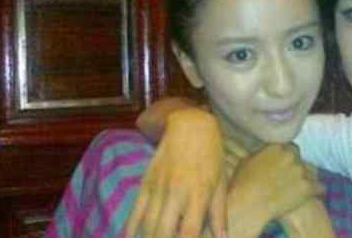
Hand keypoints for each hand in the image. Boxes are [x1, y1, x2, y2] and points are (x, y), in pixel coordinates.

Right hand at [125, 107, 225, 237]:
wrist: (190, 125)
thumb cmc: (211, 155)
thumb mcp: (220, 182)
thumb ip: (219, 214)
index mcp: (199, 194)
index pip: (189, 233)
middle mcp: (177, 193)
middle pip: (163, 233)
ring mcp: (158, 188)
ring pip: (147, 226)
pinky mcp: (145, 183)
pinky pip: (134, 211)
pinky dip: (130, 229)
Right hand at [227, 144, 324, 237]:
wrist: (249, 204)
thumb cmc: (242, 184)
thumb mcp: (247, 161)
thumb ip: (260, 154)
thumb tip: (261, 153)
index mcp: (277, 147)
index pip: (288, 147)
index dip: (286, 156)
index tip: (284, 163)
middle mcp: (291, 156)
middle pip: (299, 157)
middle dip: (296, 165)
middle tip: (290, 175)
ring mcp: (300, 171)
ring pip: (310, 171)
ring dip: (305, 177)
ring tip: (300, 186)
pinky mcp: (307, 187)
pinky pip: (320, 186)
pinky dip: (317, 190)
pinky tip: (316, 193)